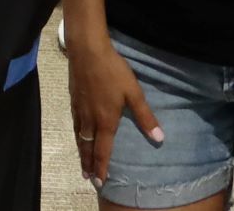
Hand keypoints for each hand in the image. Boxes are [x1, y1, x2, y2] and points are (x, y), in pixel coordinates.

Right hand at [64, 34, 161, 188]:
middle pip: (88, 147)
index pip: (103, 150)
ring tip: (82, 163)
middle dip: (89, 164)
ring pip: (79, 137)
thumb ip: (145, 116)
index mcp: (106, 121)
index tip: (101, 181)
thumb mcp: (133, 93)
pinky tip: (77, 133)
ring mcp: (80, 110)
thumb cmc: (113, 71)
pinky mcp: (74, 99)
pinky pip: (74, 124)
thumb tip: (159, 138)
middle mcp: (90, 120)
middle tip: (89, 178)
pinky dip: (76, 135)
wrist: (87, 51)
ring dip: (81, 152)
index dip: (102, 167)